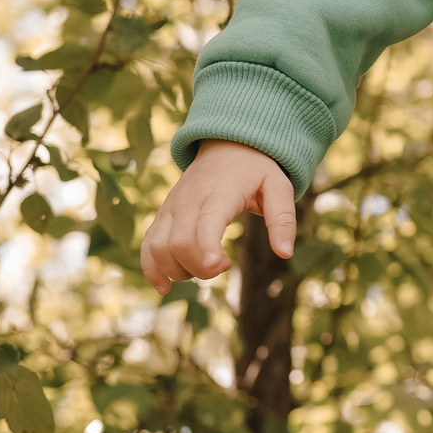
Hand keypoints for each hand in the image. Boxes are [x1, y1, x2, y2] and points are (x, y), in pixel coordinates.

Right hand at [139, 140, 295, 288]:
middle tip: (225, 264)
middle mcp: (189, 201)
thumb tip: (285, 253)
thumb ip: (283, 219)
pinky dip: (151, 268)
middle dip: (201, 268)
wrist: (226, 145)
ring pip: (159, 247)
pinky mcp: (163, 216)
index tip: (217, 265)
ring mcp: (172, 208)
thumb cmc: (256, 169)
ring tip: (205, 267)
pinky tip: (164, 287)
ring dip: (179, 270)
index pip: (205, 223)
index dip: (206, 248)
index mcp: (219, 193)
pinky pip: (147, 244)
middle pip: (180, 243)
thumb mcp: (279, 186)